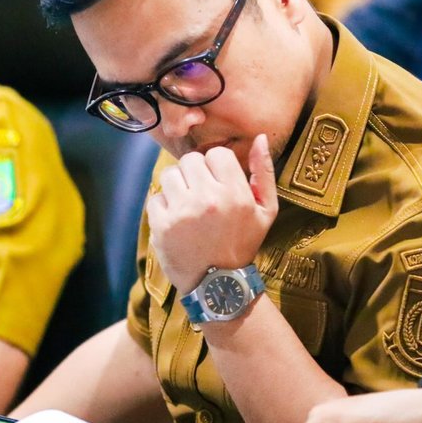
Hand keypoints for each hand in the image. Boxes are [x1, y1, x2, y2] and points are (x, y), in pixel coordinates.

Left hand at [147, 135, 277, 294]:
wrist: (219, 285)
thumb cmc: (244, 243)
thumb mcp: (266, 211)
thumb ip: (264, 172)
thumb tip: (259, 137)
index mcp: (236, 194)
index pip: (216, 154)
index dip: (216, 166)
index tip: (218, 183)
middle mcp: (208, 200)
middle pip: (190, 160)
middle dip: (195, 174)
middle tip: (201, 194)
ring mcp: (182, 213)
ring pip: (169, 174)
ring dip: (177, 186)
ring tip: (187, 206)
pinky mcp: (161, 225)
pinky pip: (155, 197)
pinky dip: (163, 207)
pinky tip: (177, 222)